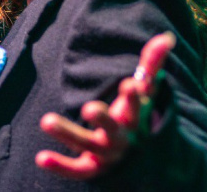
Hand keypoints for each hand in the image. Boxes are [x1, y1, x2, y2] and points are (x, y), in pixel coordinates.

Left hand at [34, 31, 175, 179]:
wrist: (140, 158)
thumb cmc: (137, 115)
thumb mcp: (145, 92)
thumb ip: (151, 64)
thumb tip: (166, 37)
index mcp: (134, 117)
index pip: (137, 106)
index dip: (134, 96)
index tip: (129, 84)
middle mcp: (121, 136)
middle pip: (112, 128)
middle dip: (102, 118)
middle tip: (89, 107)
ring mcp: (106, 153)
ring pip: (87, 145)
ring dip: (67, 133)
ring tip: (46, 120)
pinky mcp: (92, 167)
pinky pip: (77, 170)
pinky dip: (60, 166)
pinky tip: (40, 158)